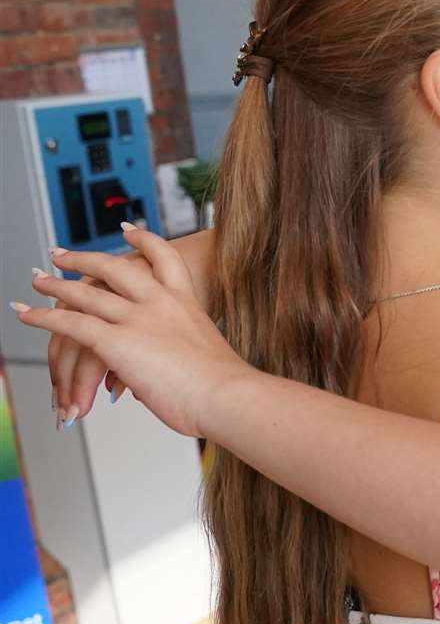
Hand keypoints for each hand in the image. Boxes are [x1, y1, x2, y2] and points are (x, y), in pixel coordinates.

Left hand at [12, 225, 251, 438]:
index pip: (163, 258)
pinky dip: (43, 317)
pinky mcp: (115, 340)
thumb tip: (156, 375)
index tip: (129, 229)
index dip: (145, 240)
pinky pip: (70, 324)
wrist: (227, 395)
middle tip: (64, 254)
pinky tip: (27, 314)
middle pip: (114, 267)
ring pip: (85, 293)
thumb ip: (179, 355)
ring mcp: (136, 318)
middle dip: (84, 258)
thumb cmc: (227, 388)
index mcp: (186, 302)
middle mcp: (159, 302)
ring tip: (37, 281)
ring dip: (55, 285)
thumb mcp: (208, 357)